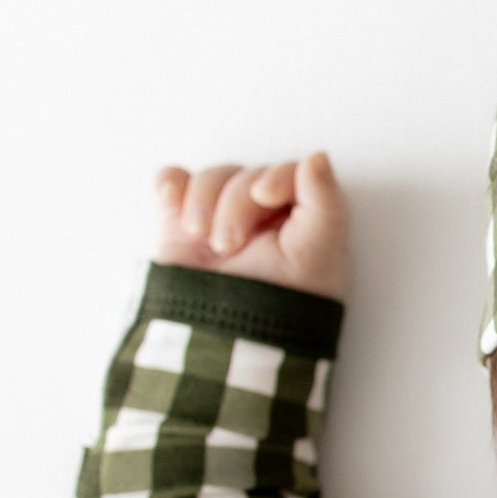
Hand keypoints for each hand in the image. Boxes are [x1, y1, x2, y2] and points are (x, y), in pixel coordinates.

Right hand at [153, 153, 349, 298]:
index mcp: (301, 217)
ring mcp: (220, 216)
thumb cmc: (284, 304)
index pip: (288, 171)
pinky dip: (171, 186)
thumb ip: (325, 201)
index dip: (275, 176)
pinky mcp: (182, 224)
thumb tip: (318, 156)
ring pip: (210, 177)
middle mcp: (262, 214)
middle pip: (245, 174)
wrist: (228, 341)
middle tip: (230, 245)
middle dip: (235, 204)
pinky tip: (173, 205)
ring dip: (202, 201)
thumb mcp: (318, 252)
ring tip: (206, 242)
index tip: (266, 196)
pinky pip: (173, 182)